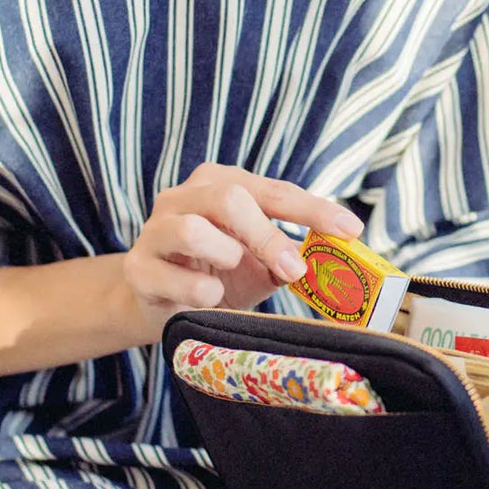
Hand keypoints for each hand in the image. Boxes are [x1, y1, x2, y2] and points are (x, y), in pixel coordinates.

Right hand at [124, 163, 362, 326]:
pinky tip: (207, 297)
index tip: (350, 229)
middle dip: (269, 236)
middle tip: (295, 271)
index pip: (274, 191)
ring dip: (225, 255)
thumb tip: (329, 260)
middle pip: (231, 199)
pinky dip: (198, 290)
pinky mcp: (137, 266)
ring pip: (193, 228)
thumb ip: (288, 256)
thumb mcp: (260, 264)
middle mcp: (185, 196)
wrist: (161, 304)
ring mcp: (156, 229)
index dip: (314, 210)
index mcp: (220, 184)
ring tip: (230, 275)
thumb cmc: (218, 274)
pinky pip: (170, 274)